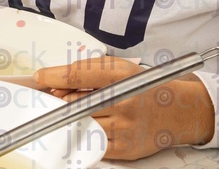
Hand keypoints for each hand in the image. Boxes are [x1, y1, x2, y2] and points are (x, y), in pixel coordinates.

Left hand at [33, 56, 215, 159]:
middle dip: (59, 101)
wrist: (179, 112)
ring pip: (81, 124)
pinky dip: (82, 136)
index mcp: (123, 77)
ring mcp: (125, 128)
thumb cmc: (146, 86)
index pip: (80, 74)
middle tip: (50, 98)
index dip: (56, 76)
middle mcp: (124, 102)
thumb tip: (56, 83)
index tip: (40, 78)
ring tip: (68, 112)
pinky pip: (92, 144)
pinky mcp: (125, 149)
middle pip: (76, 104)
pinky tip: (82, 128)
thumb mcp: (122, 69)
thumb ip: (89, 72)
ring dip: (68, 120)